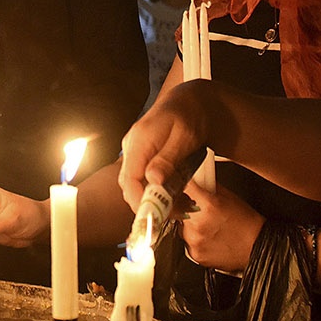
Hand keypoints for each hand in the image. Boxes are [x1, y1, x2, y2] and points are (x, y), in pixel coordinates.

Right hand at [117, 82, 211, 208]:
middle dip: (153, 205)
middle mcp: (132, 148)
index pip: (129, 179)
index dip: (140, 202)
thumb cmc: (191, 115)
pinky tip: (181, 196)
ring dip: (160, 201)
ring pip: (139, 186)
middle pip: (131, 186)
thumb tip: (152, 179)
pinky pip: (146, 180)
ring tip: (186, 206)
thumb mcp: (185, 136)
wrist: (191, 102)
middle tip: (181, 213)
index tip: (158, 218)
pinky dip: (161, 192)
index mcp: (139, 141)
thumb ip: (168, 158)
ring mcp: (136, 152)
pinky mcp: (142, 158)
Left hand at [178, 180, 263, 273]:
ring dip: (190, 224)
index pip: (183, 187)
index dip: (182, 185)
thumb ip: (209, 186)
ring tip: (209, 226)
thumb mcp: (229, 196)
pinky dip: (195, 239)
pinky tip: (210, 238)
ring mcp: (195, 240)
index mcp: (207, 205)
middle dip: (187, 207)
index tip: (182, 185)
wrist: (257, 247)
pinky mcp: (195, 254)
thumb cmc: (247, 222)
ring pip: (181, 227)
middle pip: (178, 209)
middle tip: (202, 211)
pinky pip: (187, 243)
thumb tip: (196, 177)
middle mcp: (198, 223)